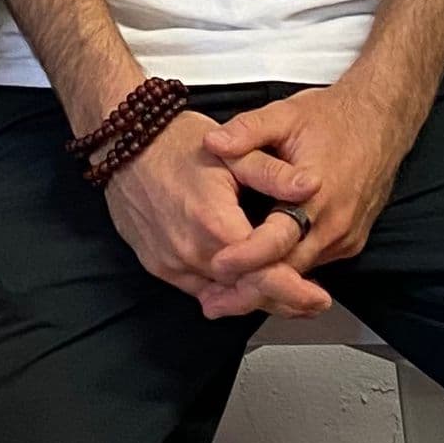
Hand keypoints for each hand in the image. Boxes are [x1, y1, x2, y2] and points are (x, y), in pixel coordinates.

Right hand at [102, 108, 330, 319]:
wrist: (124, 142)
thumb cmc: (175, 142)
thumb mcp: (232, 151)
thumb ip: (273, 174)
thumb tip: (311, 185)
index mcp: (215, 224)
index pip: (264, 275)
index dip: (296, 291)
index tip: (319, 298)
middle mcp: (191, 252)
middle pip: (246, 294)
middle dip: (282, 300)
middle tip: (311, 301)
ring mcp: (171, 263)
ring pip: (223, 297)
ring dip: (253, 297)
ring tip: (284, 292)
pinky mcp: (158, 265)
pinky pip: (198, 289)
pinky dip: (224, 290)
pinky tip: (242, 283)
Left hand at [199, 75, 422, 274]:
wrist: (381, 120)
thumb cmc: (335, 118)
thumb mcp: (284, 115)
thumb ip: (247, 130)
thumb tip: (213, 143)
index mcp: (317, 195)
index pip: (278, 240)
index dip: (246, 256)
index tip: (217, 265)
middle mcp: (334, 224)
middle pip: (288, 270)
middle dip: (250, 285)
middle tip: (213, 299)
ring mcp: (345, 237)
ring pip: (301, 272)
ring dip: (268, 282)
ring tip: (227, 293)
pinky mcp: (350, 241)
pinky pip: (314, 263)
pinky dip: (288, 270)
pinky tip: (261, 274)